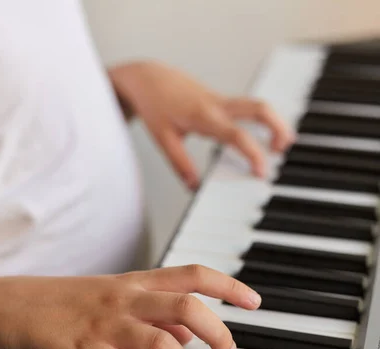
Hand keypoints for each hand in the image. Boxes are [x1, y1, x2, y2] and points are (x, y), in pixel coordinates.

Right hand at [0, 266, 260, 348]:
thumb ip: (157, 313)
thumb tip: (192, 334)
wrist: (18, 305)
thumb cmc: (72, 302)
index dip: (229, 286)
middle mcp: (128, 299)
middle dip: (218, 331)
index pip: (194, 275)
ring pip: (161, 339)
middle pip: (187, 306)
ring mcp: (107, 325)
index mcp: (138, 282)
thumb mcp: (120, 298)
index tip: (254, 302)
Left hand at [109, 61, 293, 187]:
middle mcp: (217, 105)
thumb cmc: (155, 105)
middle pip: (259, 109)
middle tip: (285, 149)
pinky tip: (265, 134)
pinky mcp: (221, 101)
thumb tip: (194, 187)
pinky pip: (248, 108)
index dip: (252, 153)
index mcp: (204, 117)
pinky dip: (262, 120)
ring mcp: (222, 101)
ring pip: (257, 105)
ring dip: (274, 122)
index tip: (261, 171)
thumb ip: (180, 164)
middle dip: (277, 127)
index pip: (236, 135)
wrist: (148, 78)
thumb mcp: (163, 139)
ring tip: (281, 144)